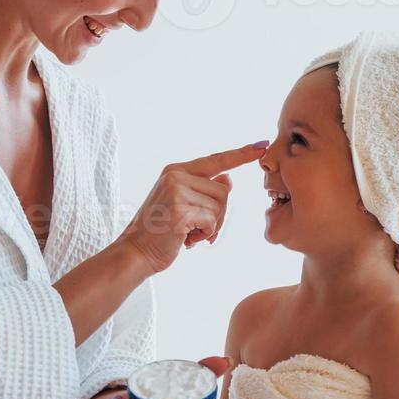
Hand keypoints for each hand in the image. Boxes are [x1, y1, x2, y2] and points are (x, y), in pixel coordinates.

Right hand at [120, 143, 265, 273]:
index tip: (262, 146)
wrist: (136, 252)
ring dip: (210, 226)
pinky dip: (204, 235)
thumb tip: (228, 179)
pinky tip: (186, 239)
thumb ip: (202, 189)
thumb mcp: (180, 203)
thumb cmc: (161, 230)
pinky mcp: (181, 210)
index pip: (216, 160)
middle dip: (218, 214)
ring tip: (188, 233)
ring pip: (220, 207)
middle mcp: (176, 176)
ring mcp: (177, 191)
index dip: (241, 155)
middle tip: (197, 228)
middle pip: (223, 191)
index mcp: (176, 170)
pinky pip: (212, 221)